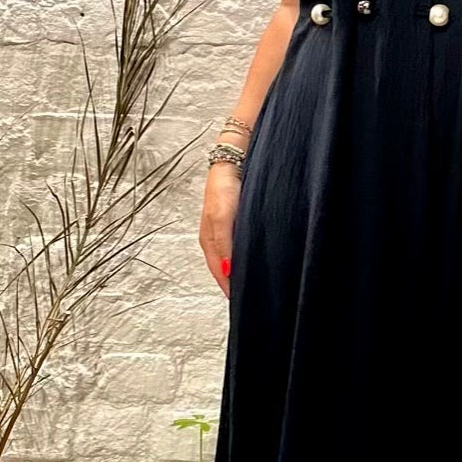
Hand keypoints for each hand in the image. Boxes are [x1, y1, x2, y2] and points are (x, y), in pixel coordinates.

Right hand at [200, 162, 242, 297]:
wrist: (234, 159)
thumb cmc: (224, 186)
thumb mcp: (222, 217)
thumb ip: (224, 244)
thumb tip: (226, 270)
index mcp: (207, 240)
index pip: (218, 272)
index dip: (228, 287)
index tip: (240, 301)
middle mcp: (215, 238)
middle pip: (223, 268)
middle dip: (233, 282)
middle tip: (248, 297)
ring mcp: (225, 230)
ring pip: (231, 258)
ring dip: (239, 270)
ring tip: (252, 284)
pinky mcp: (236, 222)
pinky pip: (239, 246)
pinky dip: (244, 256)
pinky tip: (254, 259)